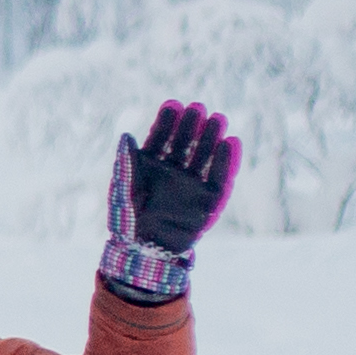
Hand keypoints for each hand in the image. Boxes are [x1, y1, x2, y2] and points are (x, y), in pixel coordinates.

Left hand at [100, 100, 236, 301]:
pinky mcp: (210, 200)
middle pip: (185, 143)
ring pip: (203, 155)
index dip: (167, 122)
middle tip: (197, 107)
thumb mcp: (123, 189)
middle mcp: (173, 173)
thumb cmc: (128, 220)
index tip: (173, 104)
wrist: (145, 250)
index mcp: (150, 167)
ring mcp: (191, 185)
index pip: (161, 138)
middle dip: (191, 125)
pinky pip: (220, 177)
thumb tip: (126, 135)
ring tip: (217, 118)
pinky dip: (226, 161)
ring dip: (210, 138)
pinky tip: (232, 142)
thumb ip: (126, 163)